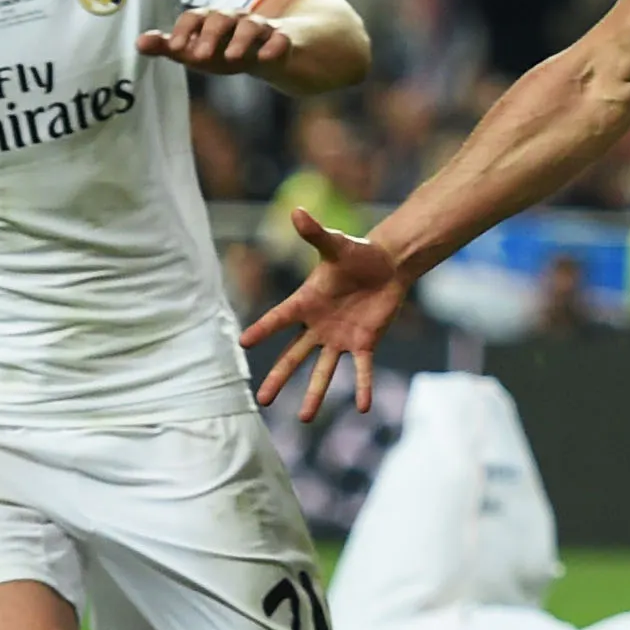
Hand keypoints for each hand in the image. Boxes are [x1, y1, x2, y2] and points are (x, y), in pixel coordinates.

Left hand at [138, 8, 292, 77]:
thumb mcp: (202, 52)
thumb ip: (172, 48)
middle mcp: (236, 20)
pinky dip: (275, 46)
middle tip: (198, 56)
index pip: (195, 17)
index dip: (184, 31)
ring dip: (241, 40)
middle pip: (222, 18)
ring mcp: (262, 29)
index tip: (175, 49)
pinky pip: (282, 39)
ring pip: (252, 26)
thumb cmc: (232, 51)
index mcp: (213, 21)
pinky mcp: (285, 41)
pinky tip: (267, 58)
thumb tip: (138, 43)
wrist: (280, 54)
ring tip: (232, 58)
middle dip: (210, 35)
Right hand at [243, 208, 412, 419]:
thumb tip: (296, 211)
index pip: (279, 319)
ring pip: (323, 371)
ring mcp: (340, 338)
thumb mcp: (336, 244)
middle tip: (262, 401)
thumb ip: (315, 234)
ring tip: (305, 419)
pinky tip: (362, 407)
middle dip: (279, 378)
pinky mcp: (364, 343)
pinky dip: (362, 386)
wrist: (387, 265)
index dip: (261, 330)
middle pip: (293, 356)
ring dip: (315, 394)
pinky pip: (361, 370)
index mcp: (306, 302)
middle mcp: (318, 326)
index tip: (242, 344)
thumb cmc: (357, 253)